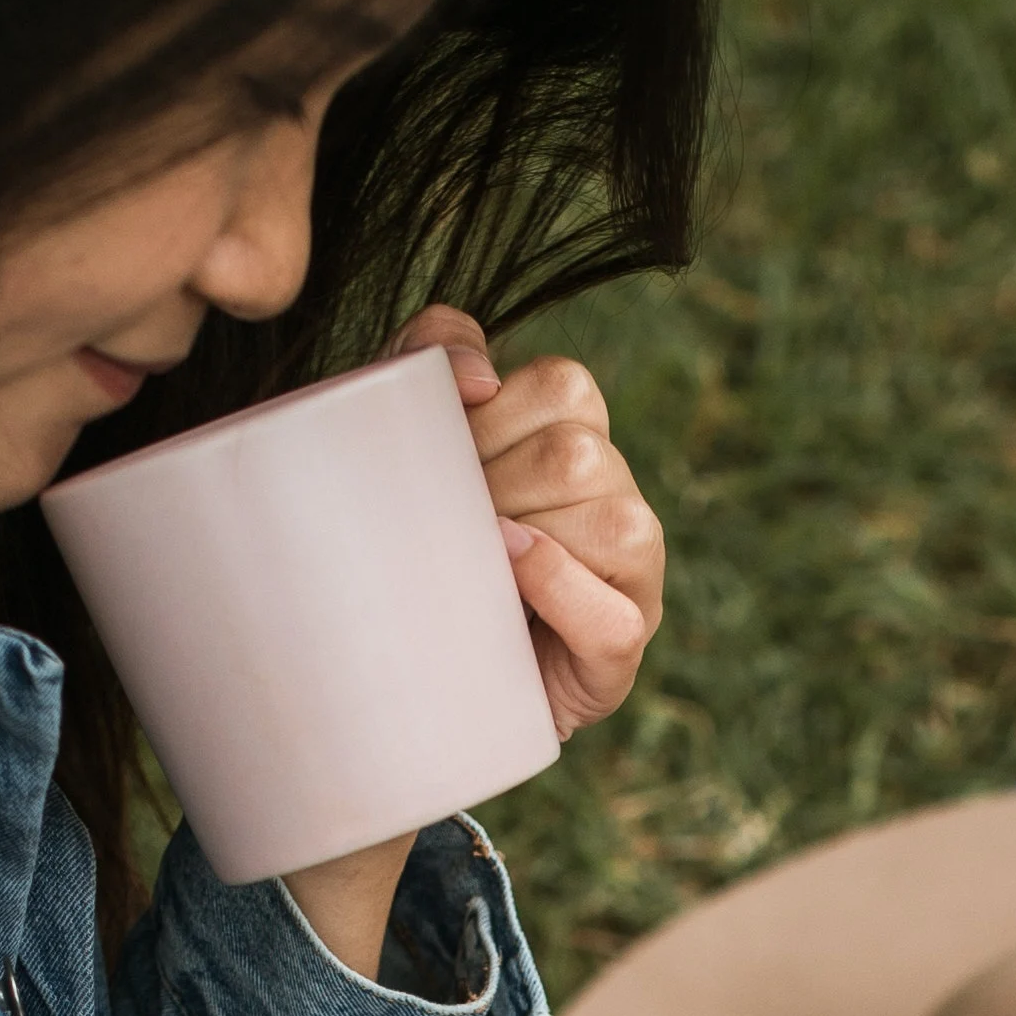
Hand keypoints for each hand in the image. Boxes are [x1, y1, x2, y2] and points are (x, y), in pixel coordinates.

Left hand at [392, 305, 663, 739]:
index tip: (443, 455)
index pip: (565, 386)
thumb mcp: (400, 429)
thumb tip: (478, 377)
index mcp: (579, 440)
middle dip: (496, 483)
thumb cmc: (402, 533)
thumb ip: (430, 356)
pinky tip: (506, 579)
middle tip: (445, 522)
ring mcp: (630, 580)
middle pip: (580, 454)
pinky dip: (559, 592)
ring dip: (526, 537)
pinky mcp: (618, 654)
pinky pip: (614, 619)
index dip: (492, 415)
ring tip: (471, 563)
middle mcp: (618, 502)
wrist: (386, 660)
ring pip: (616, 526)